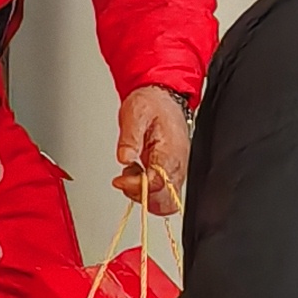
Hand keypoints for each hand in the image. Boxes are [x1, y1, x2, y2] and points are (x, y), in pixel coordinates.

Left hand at [113, 84, 190, 209]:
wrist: (163, 96)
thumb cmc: (152, 104)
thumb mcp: (135, 113)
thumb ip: (129, 138)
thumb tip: (125, 159)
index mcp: (170, 152)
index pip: (157, 184)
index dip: (136, 186)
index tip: (120, 179)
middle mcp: (177, 165)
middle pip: (166, 201)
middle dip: (142, 196)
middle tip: (126, 181)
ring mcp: (176, 170)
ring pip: (165, 200)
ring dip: (144, 193)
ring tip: (131, 173)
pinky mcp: (172, 171)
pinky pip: (162, 191)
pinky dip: (147, 189)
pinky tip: (138, 173)